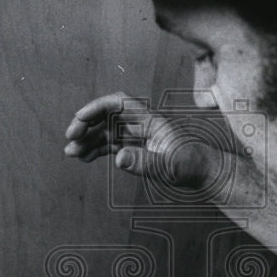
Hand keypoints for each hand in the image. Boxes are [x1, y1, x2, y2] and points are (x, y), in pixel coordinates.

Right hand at [64, 91, 225, 193]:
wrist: (206, 173)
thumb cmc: (192, 166)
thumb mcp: (169, 166)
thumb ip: (144, 162)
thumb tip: (119, 157)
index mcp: (151, 120)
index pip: (119, 103)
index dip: (96, 108)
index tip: (79, 119)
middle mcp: (143, 123)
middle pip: (108, 116)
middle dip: (87, 125)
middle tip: (70, 141)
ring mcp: (139, 135)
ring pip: (107, 131)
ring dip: (89, 140)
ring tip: (72, 154)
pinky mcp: (139, 147)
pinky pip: (113, 143)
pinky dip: (98, 150)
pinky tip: (85, 158)